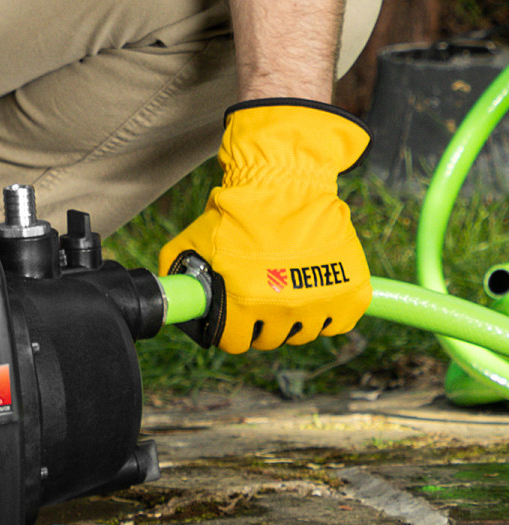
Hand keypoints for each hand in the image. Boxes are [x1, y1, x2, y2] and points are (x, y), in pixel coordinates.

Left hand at [159, 100, 370, 353]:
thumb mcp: (195, 240)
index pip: (236, 342)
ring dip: (294, 318)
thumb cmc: (237, 210)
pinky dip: (330, 313)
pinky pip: (339, 323)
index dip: (231, 331)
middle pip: (271, 339)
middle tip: (261, 299)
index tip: (233, 320)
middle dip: (262, 323)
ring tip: (287, 289)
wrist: (286, 182)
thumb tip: (172, 296)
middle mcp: (283, 308)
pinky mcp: (352, 292)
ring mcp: (320, 301)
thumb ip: (177, 271)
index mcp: (243, 302)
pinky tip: (316, 290)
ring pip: (304, 333)